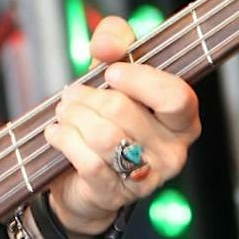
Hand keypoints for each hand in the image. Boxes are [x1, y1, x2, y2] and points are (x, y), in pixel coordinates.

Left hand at [41, 16, 201, 236]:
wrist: (82, 177)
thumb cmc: (106, 119)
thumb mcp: (113, 73)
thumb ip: (116, 42)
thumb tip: (106, 46)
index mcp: (183, 120)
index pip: (176, 97)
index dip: (140, 80)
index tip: (111, 73)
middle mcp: (173, 152)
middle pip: (124, 111)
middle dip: (88, 96)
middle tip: (73, 95)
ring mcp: (147, 178)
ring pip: (103, 135)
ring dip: (73, 116)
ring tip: (65, 113)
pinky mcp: (115, 195)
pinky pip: (87, 160)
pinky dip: (63, 139)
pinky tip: (55, 133)